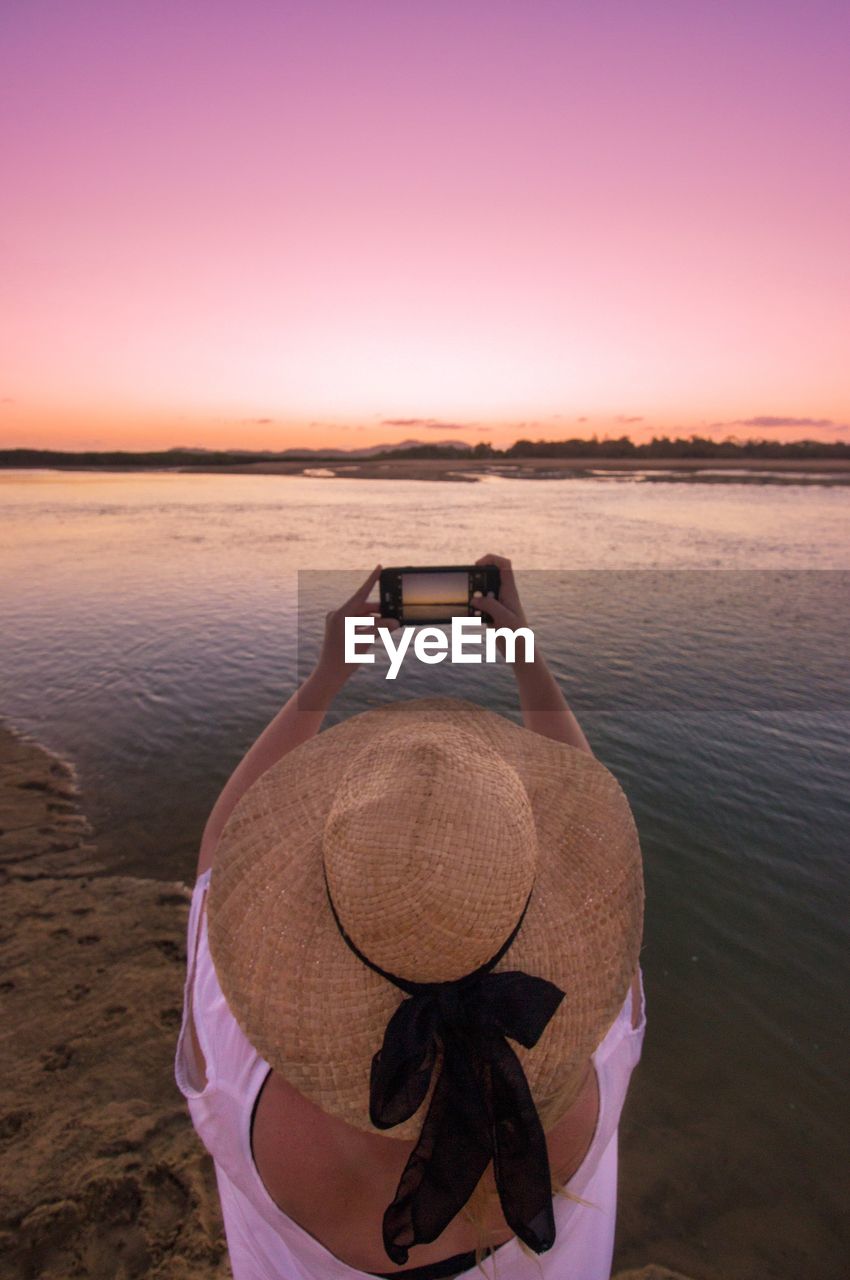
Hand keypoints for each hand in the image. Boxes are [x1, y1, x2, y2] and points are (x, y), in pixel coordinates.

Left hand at [315, 565, 399, 686]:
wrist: (330, 674)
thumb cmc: (345, 659)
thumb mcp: (365, 642)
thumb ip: (380, 629)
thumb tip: (396, 622)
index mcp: (341, 615)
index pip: (360, 594)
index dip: (372, 580)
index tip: (379, 567)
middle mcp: (337, 615)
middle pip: (363, 607)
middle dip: (379, 611)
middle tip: (395, 613)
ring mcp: (337, 622)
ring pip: (361, 616)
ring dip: (375, 620)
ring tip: (390, 624)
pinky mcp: (339, 629)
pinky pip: (356, 623)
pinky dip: (368, 626)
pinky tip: (380, 630)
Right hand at [472, 553, 532, 664]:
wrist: (519, 652)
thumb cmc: (517, 635)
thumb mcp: (503, 618)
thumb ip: (489, 605)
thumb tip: (474, 598)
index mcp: (510, 591)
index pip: (504, 565)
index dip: (490, 559)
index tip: (477, 565)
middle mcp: (504, 595)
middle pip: (489, 576)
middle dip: (476, 580)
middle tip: (469, 589)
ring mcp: (498, 604)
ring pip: (483, 592)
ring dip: (474, 597)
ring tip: (473, 608)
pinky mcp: (493, 614)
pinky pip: (480, 606)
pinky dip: (474, 609)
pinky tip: (474, 617)